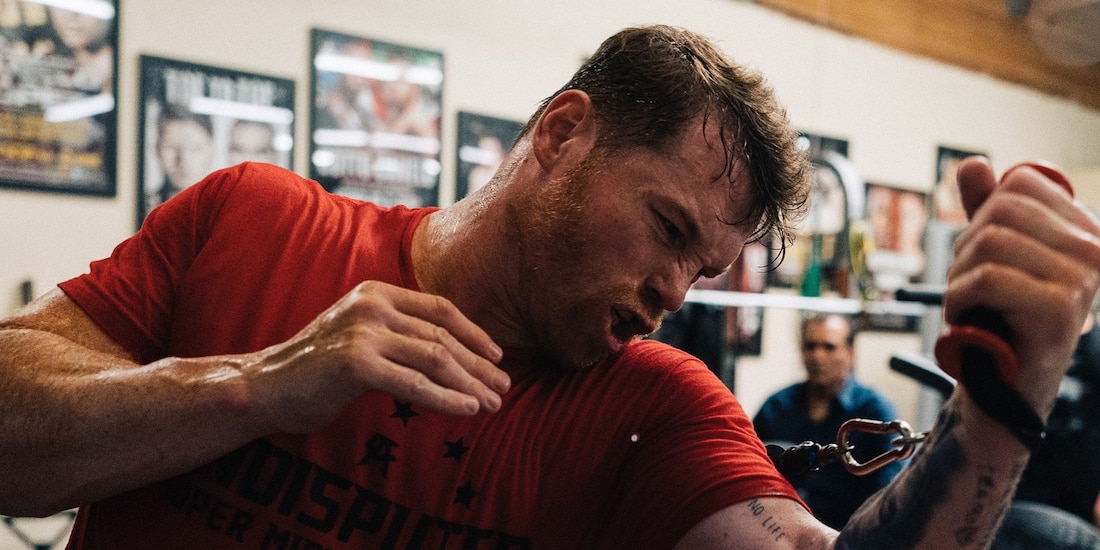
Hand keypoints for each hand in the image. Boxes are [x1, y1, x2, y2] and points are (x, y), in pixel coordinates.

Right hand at [245, 280, 508, 433]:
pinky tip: (468, 409)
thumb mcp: (361, 336)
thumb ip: (399, 334)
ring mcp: (364, 332)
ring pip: (435, 359)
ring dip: (470, 383)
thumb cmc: (317, 368)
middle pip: (442, 336)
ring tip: (492, 404)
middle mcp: (372, 305)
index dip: (474, 332)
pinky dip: (446, 398)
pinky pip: (413, 384)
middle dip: (478, 365)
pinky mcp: (356, 364)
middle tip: (503, 388)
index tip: (497, 357)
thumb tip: (453, 354)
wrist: (265, 386)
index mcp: (377, 292)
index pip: (439, 308)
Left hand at [945, 157, 1099, 412]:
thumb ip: (985, 207)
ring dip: (960, 276)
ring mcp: (1082, 279)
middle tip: (972, 285)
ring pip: (989, 242)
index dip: (984, 215)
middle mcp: (1094, 250)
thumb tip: (973, 164)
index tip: (987, 257)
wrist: (1005, 385)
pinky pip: (986, 277)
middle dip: (967, 247)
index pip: (1021, 182)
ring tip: (972, 304)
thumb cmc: (1000, 316)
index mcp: (1085, 230)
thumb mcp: (992, 253)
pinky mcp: (1060, 308)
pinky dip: (960, 298)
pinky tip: (969, 318)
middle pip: (1001, 210)